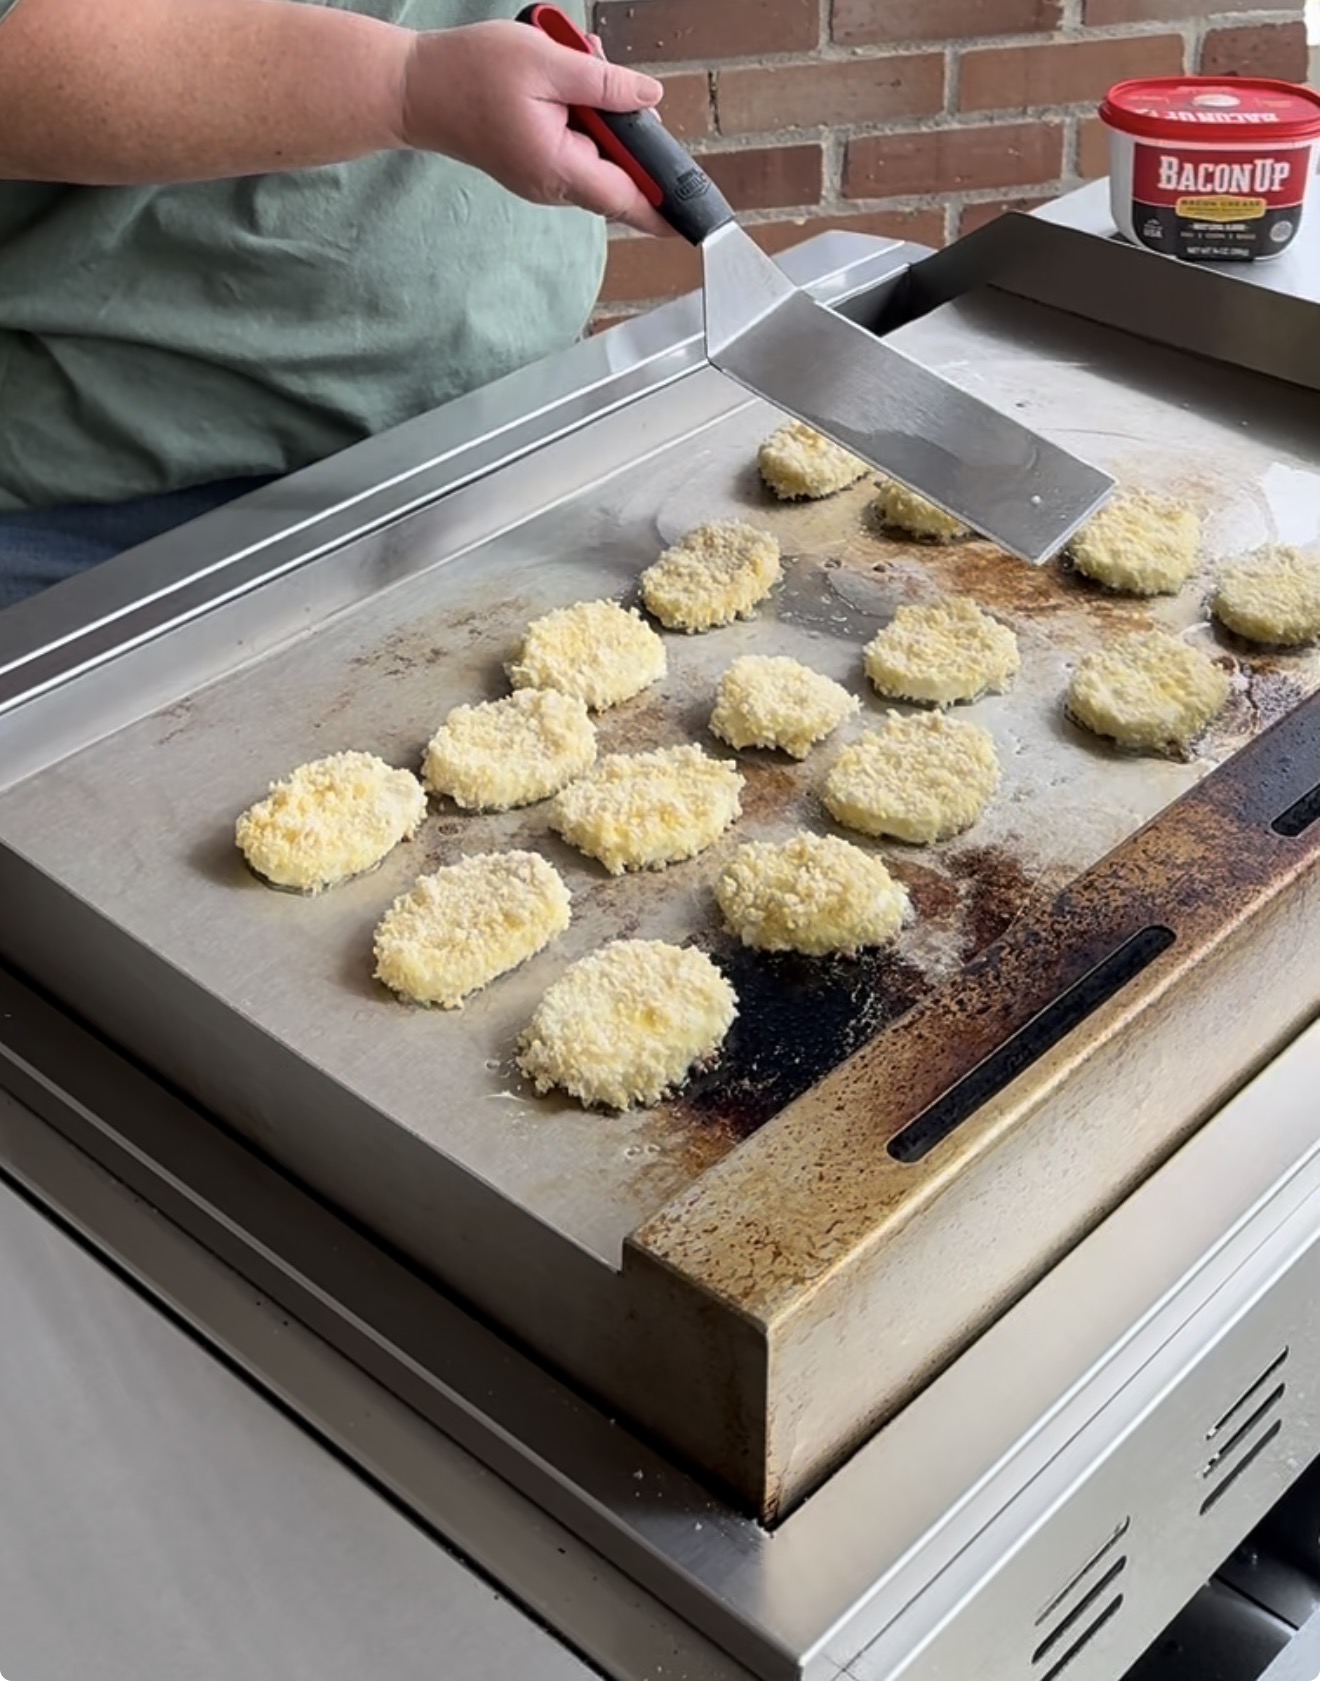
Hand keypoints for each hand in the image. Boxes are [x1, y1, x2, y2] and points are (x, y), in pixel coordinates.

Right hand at [398, 20, 669, 235]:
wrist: (415, 90)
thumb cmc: (470, 74)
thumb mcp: (547, 64)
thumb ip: (604, 85)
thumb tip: (648, 98)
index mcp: (560, 168)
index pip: (629, 198)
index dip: (665, 207)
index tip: (694, 221)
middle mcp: (554, 185)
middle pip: (618, 171)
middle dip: (624, 128)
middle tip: (595, 75)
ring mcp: (544, 179)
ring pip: (597, 156)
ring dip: (597, 114)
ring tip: (565, 67)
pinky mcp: (536, 164)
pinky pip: (575, 146)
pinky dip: (578, 115)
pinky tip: (555, 82)